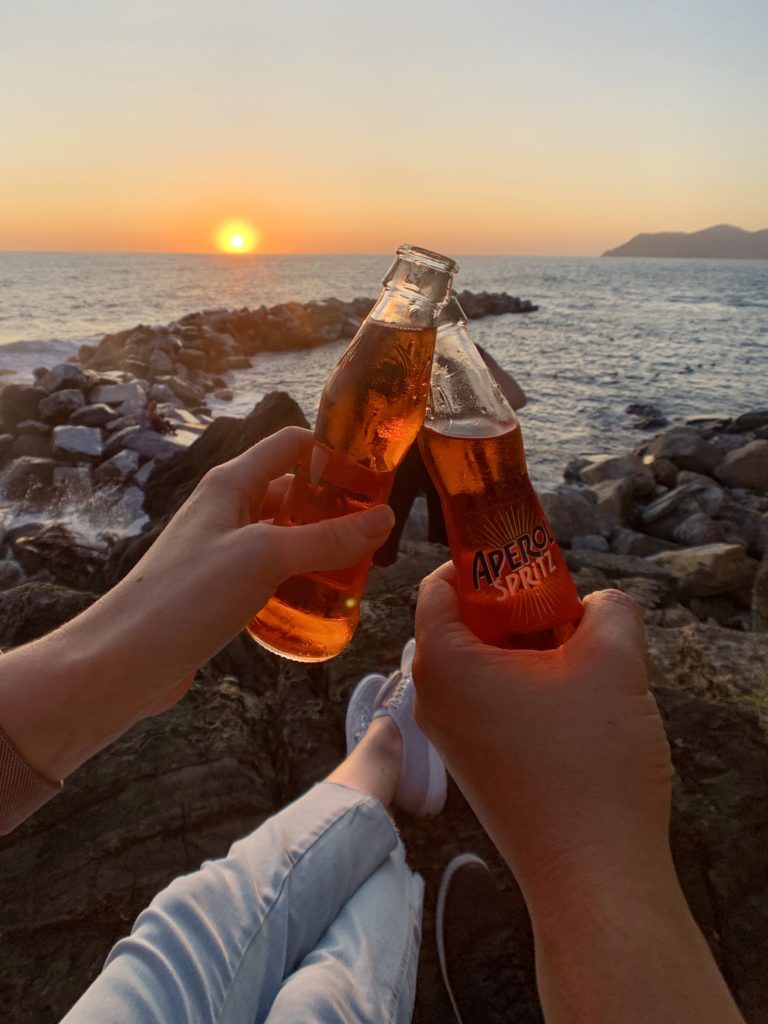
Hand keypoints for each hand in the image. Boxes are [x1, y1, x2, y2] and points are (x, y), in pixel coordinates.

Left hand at [0, 427, 393, 779]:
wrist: (127, 660)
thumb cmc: (188, 596)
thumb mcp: (265, 558)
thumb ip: (326, 538)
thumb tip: (384, 519)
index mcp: (232, 483)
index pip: (291, 445)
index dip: (333, 452)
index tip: (376, 474)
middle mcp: (227, 509)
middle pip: (293, 492)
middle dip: (336, 508)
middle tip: (378, 533)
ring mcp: (224, 550)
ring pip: (285, 535)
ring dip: (321, 547)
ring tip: (361, 569)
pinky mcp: (223, 588)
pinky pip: (272, 571)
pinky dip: (300, 578)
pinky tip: (323, 600)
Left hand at [413, 563, 673, 911]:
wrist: (593, 876)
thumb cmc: (590, 766)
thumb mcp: (614, 662)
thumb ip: (608, 609)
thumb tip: (599, 605)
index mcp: (444, 662)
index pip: (439, 585)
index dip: (482, 562)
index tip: (527, 561)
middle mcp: (434, 698)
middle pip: (462, 623)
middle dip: (514, 607)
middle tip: (564, 606)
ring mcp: (452, 736)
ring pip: (481, 663)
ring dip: (526, 649)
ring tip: (578, 653)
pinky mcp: (476, 764)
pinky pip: (490, 701)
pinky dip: (524, 685)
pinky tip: (573, 698)